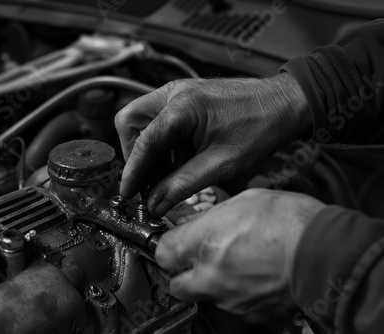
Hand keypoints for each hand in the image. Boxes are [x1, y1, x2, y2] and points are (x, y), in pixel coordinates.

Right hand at [115, 73, 309, 216]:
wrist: (286, 103)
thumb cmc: (261, 127)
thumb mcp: (221, 164)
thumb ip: (182, 185)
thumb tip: (155, 204)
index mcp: (181, 107)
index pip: (142, 142)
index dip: (132, 172)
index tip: (127, 193)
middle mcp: (173, 93)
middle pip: (130, 122)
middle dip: (135, 152)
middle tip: (150, 178)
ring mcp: (179, 93)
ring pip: (143, 120)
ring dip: (150, 148)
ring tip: (172, 171)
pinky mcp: (186, 98)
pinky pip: (160, 119)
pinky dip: (164, 142)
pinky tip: (182, 159)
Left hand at [155, 189, 325, 322]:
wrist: (324, 250)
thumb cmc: (288, 219)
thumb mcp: (242, 201)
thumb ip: (213, 219)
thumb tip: (200, 226)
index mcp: (205, 242)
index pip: (163, 253)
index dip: (168, 247)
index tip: (176, 242)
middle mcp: (211, 274)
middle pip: (176, 284)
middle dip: (183, 273)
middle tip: (199, 259)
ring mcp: (230, 298)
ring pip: (204, 296)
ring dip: (212, 283)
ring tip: (237, 264)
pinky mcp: (251, 313)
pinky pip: (233, 306)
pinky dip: (236, 295)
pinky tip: (253, 277)